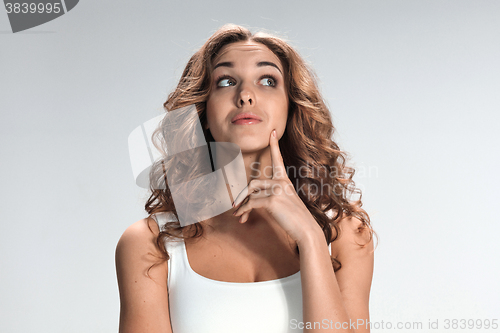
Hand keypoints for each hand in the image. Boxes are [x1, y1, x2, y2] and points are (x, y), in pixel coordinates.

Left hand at [232, 129, 320, 244]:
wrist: (306, 229)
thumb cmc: (295, 218)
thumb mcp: (285, 202)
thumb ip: (271, 195)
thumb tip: (251, 199)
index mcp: (285, 181)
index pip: (278, 160)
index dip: (274, 145)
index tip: (273, 132)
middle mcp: (281, 182)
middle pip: (253, 183)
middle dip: (242, 196)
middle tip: (235, 206)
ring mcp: (277, 190)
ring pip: (251, 194)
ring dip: (242, 205)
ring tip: (238, 214)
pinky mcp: (272, 200)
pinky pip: (251, 203)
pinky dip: (244, 211)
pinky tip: (242, 218)